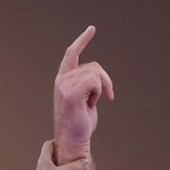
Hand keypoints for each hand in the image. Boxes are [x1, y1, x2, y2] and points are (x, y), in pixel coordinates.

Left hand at [28, 139, 89, 169]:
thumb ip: (75, 167)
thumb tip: (86, 161)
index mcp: (43, 160)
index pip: (49, 144)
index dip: (58, 141)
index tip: (69, 142)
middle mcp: (43, 167)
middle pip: (53, 154)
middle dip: (64, 152)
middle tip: (74, 153)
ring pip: (56, 165)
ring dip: (65, 164)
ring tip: (75, 165)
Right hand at [53, 25, 113, 161]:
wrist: (73, 140)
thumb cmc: (80, 124)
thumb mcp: (85, 99)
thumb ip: (88, 85)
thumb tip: (98, 79)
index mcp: (63, 80)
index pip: (72, 54)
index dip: (82, 40)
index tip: (92, 29)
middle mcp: (61, 80)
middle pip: (93, 66)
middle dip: (105, 81)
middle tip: (107, 97)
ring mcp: (64, 85)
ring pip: (95, 73)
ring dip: (100, 89)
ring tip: (91, 104)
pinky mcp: (71, 92)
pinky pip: (94, 81)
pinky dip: (99, 92)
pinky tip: (91, 104)